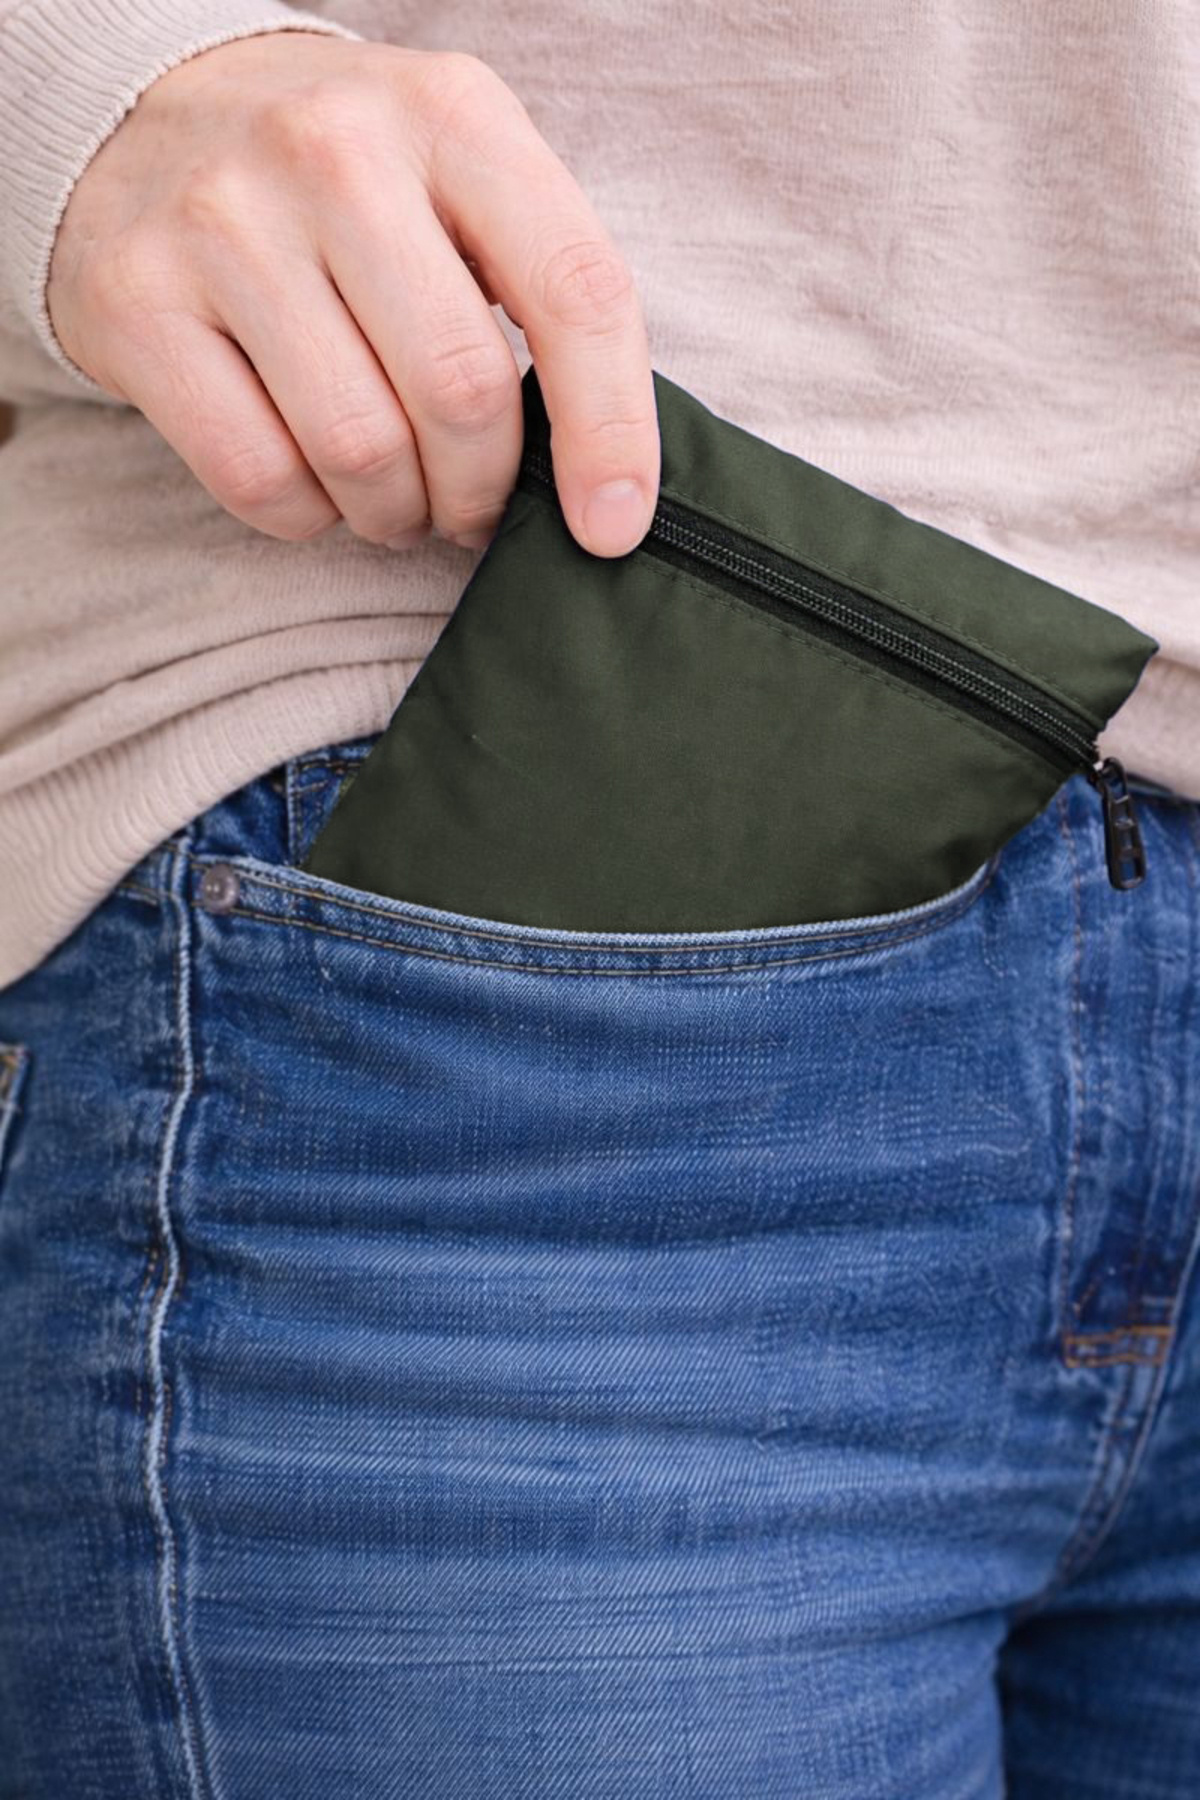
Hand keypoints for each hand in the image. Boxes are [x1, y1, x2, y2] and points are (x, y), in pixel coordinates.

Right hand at [47, 33, 659, 556]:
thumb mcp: (461, 179)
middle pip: (461, 394)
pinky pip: (260, 478)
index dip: (611, 432)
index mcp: (452, 117)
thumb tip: (602, 479)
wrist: (146, 119)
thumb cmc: (348, 185)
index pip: (576, 292)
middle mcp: (334, 151)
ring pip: (360, 451)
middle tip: (468, 504)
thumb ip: (540, 289)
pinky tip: (313, 480)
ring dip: (396, 512)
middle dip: (480, 490)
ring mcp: (224, 222)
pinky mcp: (138, 301)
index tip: (613, 527)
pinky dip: (306, 514)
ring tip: (396, 496)